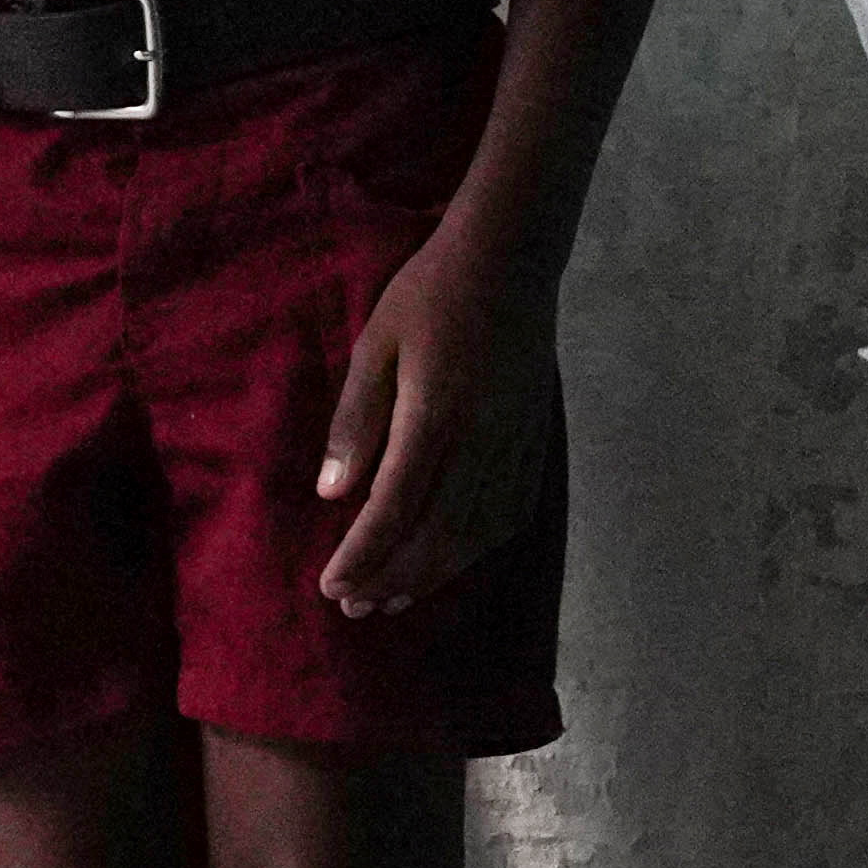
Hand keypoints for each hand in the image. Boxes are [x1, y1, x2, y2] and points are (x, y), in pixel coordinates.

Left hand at [314, 229, 558, 617]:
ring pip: (477, 533)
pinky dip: (477, 549)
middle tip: (355, 606)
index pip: (395, 505)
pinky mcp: (536, 441)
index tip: (332, 584)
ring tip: (393, 599)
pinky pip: (511, 514)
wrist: (512, 260)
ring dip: (433, 574)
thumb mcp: (375, 346)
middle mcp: (483, 438)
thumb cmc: (430, 295)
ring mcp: (516, 443)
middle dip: (393, 578)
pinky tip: (450, 562)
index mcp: (436, 412)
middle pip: (438, 533)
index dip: (364, 554)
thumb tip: (332, 494)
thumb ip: (355, 422)